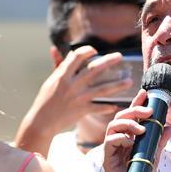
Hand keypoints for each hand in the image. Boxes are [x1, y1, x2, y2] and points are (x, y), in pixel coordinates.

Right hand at [14, 46, 132, 153]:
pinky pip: (99, 107)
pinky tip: (116, 104)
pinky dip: (108, 106)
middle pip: (94, 69)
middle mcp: (72, 85)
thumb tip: (55, 49)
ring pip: (102, 89)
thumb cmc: (45, 100)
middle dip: (109, 61)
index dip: (87, 51)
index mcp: (63, 76)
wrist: (41, 122)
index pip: (77, 57)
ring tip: (129, 81)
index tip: (94, 50)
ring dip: (117, 85)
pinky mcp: (82, 110)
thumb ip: (58, 66)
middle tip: (120, 56)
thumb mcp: (50, 81)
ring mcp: (78, 98)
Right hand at [100, 90, 170, 171]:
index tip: (146, 93)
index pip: (132, 115)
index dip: (137, 102)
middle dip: (134, 109)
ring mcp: (113, 147)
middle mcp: (120, 139)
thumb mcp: (155, 158)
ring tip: (141, 129)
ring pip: (113, 125)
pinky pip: (110, 141)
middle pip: (121, 116)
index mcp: (131, 137)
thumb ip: (160, 143)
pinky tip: (131, 143)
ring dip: (128, 123)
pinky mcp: (107, 157)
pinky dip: (121, 138)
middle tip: (149, 111)